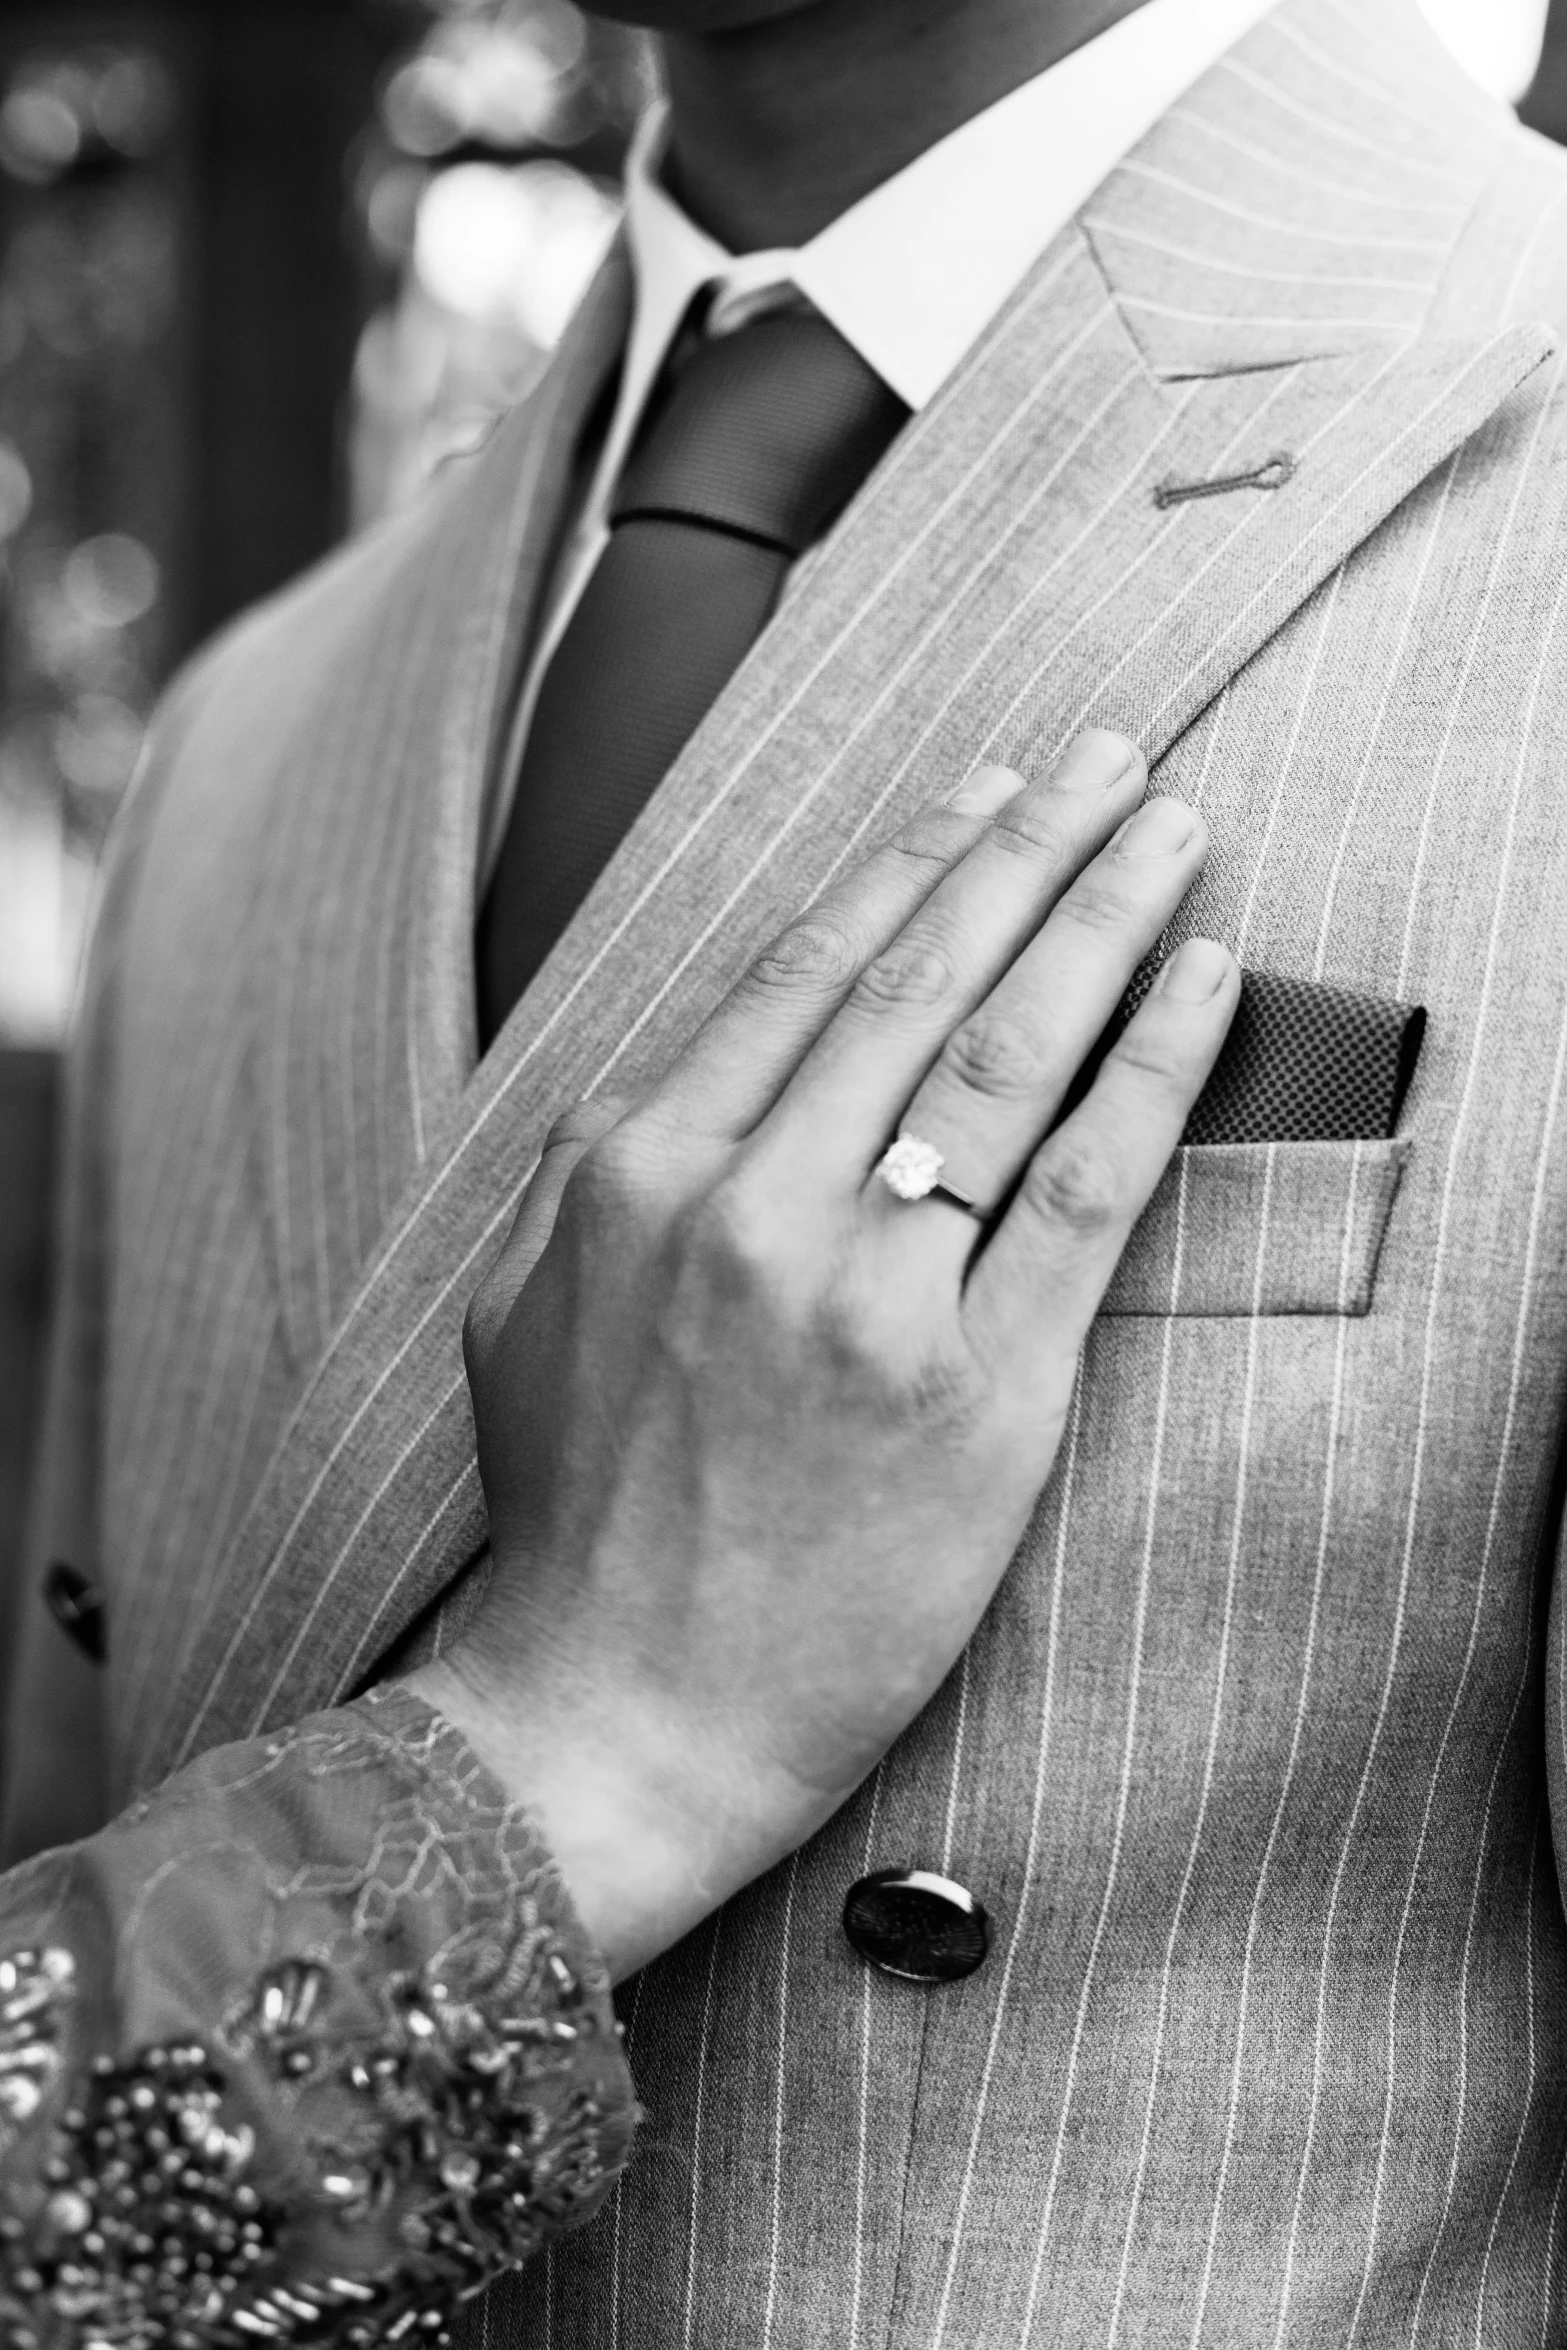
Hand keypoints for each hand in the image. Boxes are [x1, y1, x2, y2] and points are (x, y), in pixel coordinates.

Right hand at [408, 728, 1237, 1978]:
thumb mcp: (520, 1306)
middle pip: (924, 982)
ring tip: (1174, 832)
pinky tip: (1203, 983)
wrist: (620, 1716)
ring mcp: (872, 1294)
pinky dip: (1154, 1069)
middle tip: (1112, 758)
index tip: (984, 789)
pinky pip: (1090, 1192)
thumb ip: (597, 1164)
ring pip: (1014, 1058)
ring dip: (1105, 918)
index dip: (911, 863)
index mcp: (641, 1170)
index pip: (804, 972)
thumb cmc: (578, 1522)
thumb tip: (694, 1058)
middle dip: (1029, 846)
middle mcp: (754, 1206)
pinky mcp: (981, 1390)